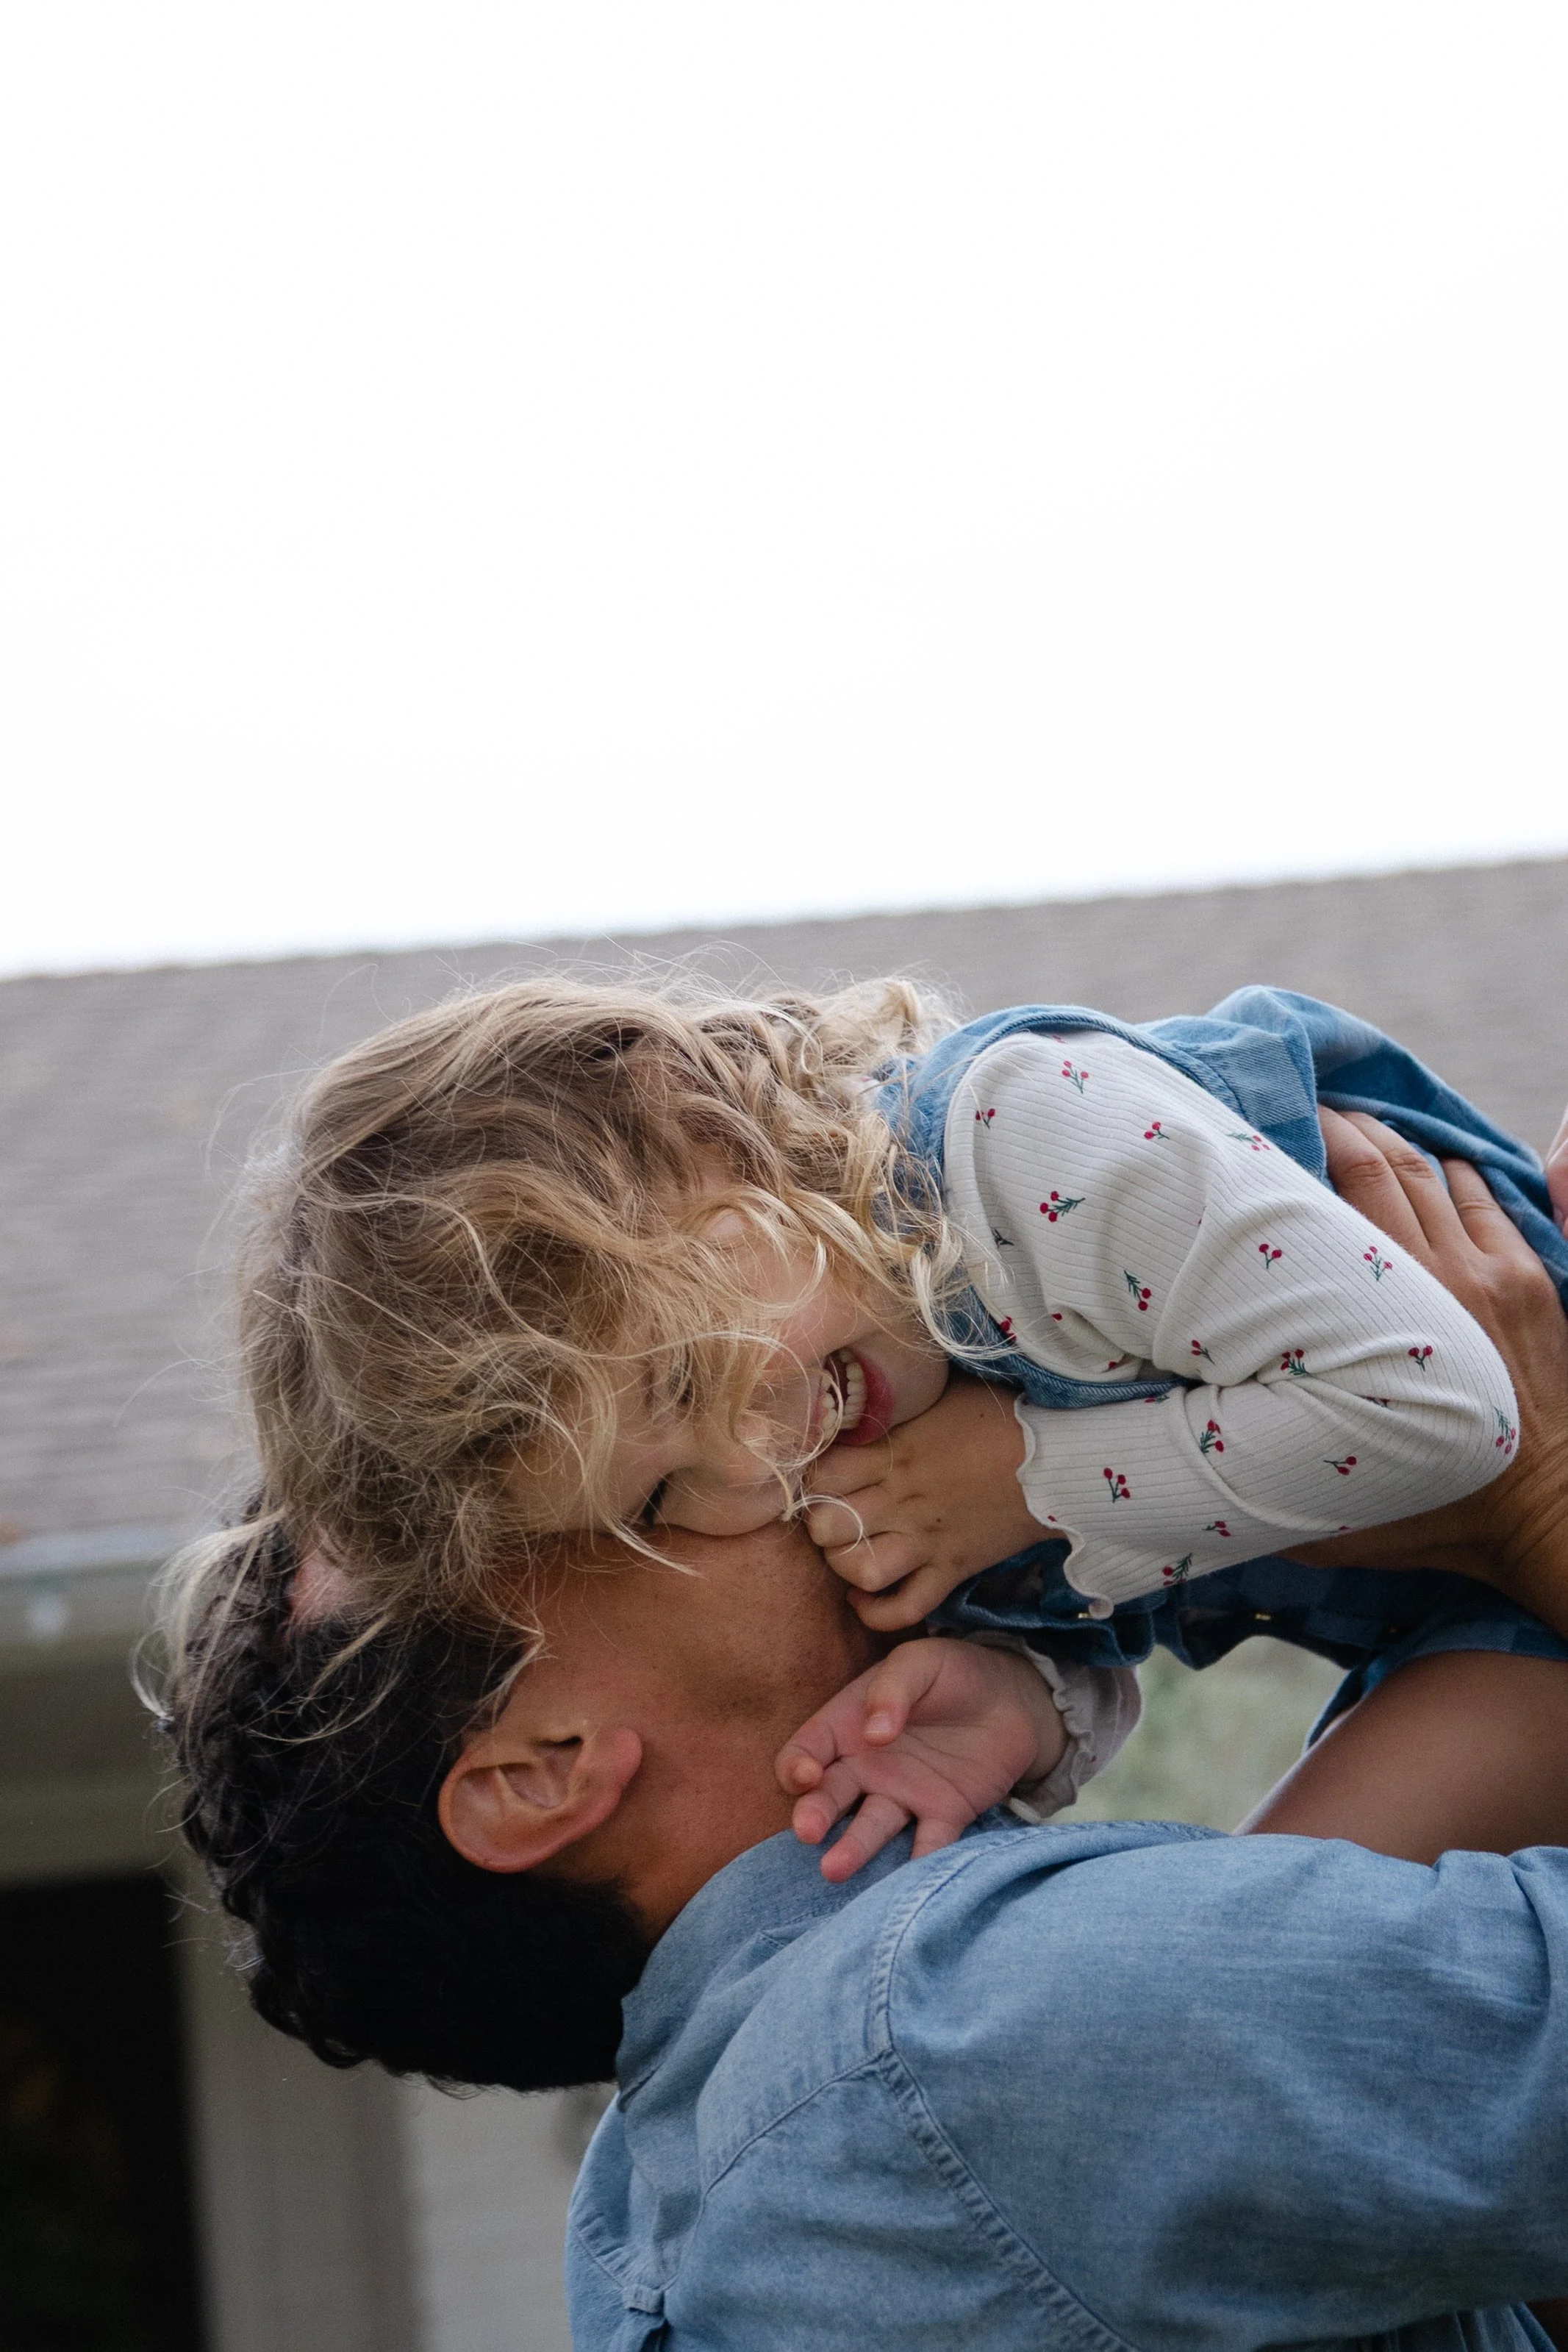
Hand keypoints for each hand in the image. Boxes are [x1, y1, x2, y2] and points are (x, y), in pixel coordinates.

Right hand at [775, 1637, 1064, 1881]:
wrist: (1013, 1696)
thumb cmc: (952, 1671)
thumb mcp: (919, 1661)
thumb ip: (892, 1689)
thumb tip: (874, 1733)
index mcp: (847, 1726)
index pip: (805, 1752)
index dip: (796, 1767)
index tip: (808, 1776)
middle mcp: (867, 1768)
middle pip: (828, 1797)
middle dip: (813, 1815)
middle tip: (809, 1832)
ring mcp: (903, 1795)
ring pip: (870, 1828)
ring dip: (852, 1849)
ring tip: (836, 1870)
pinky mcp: (944, 1815)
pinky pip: (928, 1843)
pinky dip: (919, 1862)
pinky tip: (909, 1878)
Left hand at [801, 1376, 1044, 1629]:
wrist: (1061, 1456)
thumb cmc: (1000, 1415)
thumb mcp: (938, 1397)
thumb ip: (895, 1411)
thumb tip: (861, 1402)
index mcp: (893, 1454)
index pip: (820, 1477)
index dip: (809, 1481)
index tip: (819, 1479)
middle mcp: (902, 1500)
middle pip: (827, 1528)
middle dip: (820, 1526)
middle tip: (833, 1517)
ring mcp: (926, 1540)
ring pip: (860, 1571)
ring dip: (845, 1568)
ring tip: (850, 1553)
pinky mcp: (953, 1569)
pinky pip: (905, 1609)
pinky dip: (878, 1613)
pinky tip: (866, 1598)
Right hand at [1287, 1109, 1567, 1631]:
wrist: (1555, 1519)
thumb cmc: (1446, 1518)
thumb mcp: (1338, 1518)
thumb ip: (1260, 1482)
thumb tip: (1183, 1454)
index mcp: (1381, 1322)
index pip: (1336, 1205)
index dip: (1299, 1156)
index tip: (1259, 1136)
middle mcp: (1437, 1280)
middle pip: (1381, 1169)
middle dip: (1341, 1127)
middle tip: (1303, 1105)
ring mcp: (1491, 1274)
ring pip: (1432, 1175)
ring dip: (1392, 1142)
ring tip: (1355, 1123)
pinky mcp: (1530, 1280)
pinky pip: (1486, 1199)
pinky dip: (1455, 1172)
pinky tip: (1433, 1162)